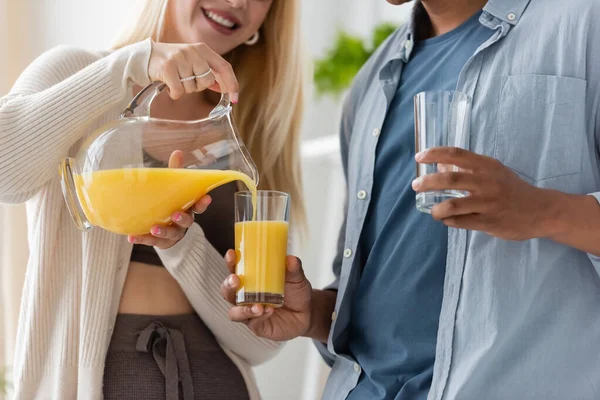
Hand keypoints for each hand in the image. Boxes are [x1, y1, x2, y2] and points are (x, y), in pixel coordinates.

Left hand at [128, 150, 211, 248]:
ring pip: (171, 233)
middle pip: (186, 221)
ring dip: (163, 231)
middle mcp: (182, 222)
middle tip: (175, 215)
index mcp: (188, 208)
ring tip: (154, 228)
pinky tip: (132, 237)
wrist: (167, 234)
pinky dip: (142, 239)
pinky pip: (152, 242)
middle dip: (182, 218)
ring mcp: (173, 233)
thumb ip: (175, 173)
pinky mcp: (162, 242)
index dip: (203, 203)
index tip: (206, 198)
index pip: (198, 206)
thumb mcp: (174, 190)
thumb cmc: (171, 205)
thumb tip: (178, 152)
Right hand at [148, 41, 238, 101]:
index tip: (235, 99)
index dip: (232, 83)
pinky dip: (174, 93)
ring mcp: (180, 58)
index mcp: (202, 49)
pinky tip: (168, 86)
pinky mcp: (167, 67)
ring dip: (184, 89)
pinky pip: (179, 91)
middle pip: (207, 81)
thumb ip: (208, 72)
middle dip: (198, 86)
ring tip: (175, 79)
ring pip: (192, 87)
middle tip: (186, 80)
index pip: (224, 67)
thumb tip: (224, 87)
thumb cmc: (172, 62)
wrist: (145, 56)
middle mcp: (193, 51)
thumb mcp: (192, 62)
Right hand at [220, 252, 312, 341]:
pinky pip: (252, 323)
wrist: (307, 313)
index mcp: (251, 280)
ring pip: (234, 312)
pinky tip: (268, 311)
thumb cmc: (296, 292)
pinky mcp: (257, 326)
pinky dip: (258, 317)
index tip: (232, 254)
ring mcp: (250, 312)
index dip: (230, 262)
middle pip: (227, 291)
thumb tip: (290, 259)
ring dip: (242, 309)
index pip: (235, 269)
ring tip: (257, 305)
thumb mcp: (297, 278)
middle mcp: (246, 296)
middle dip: (228, 286)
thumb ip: (293, 268)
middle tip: (235, 280)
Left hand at [412, 147, 558, 240]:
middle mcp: (487, 182)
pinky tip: (447, 219)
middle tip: (415, 186)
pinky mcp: (489, 222)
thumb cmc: (511, 189)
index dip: (435, 154)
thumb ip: (469, 169)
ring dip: (436, 209)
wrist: (541, 210)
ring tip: (433, 210)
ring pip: (452, 206)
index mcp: (487, 166)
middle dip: (427, 182)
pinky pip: (460, 222)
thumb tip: (440, 166)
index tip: (419, 157)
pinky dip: (449, 221)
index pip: (457, 154)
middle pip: (450, 180)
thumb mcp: (493, 172)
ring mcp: (488, 203)